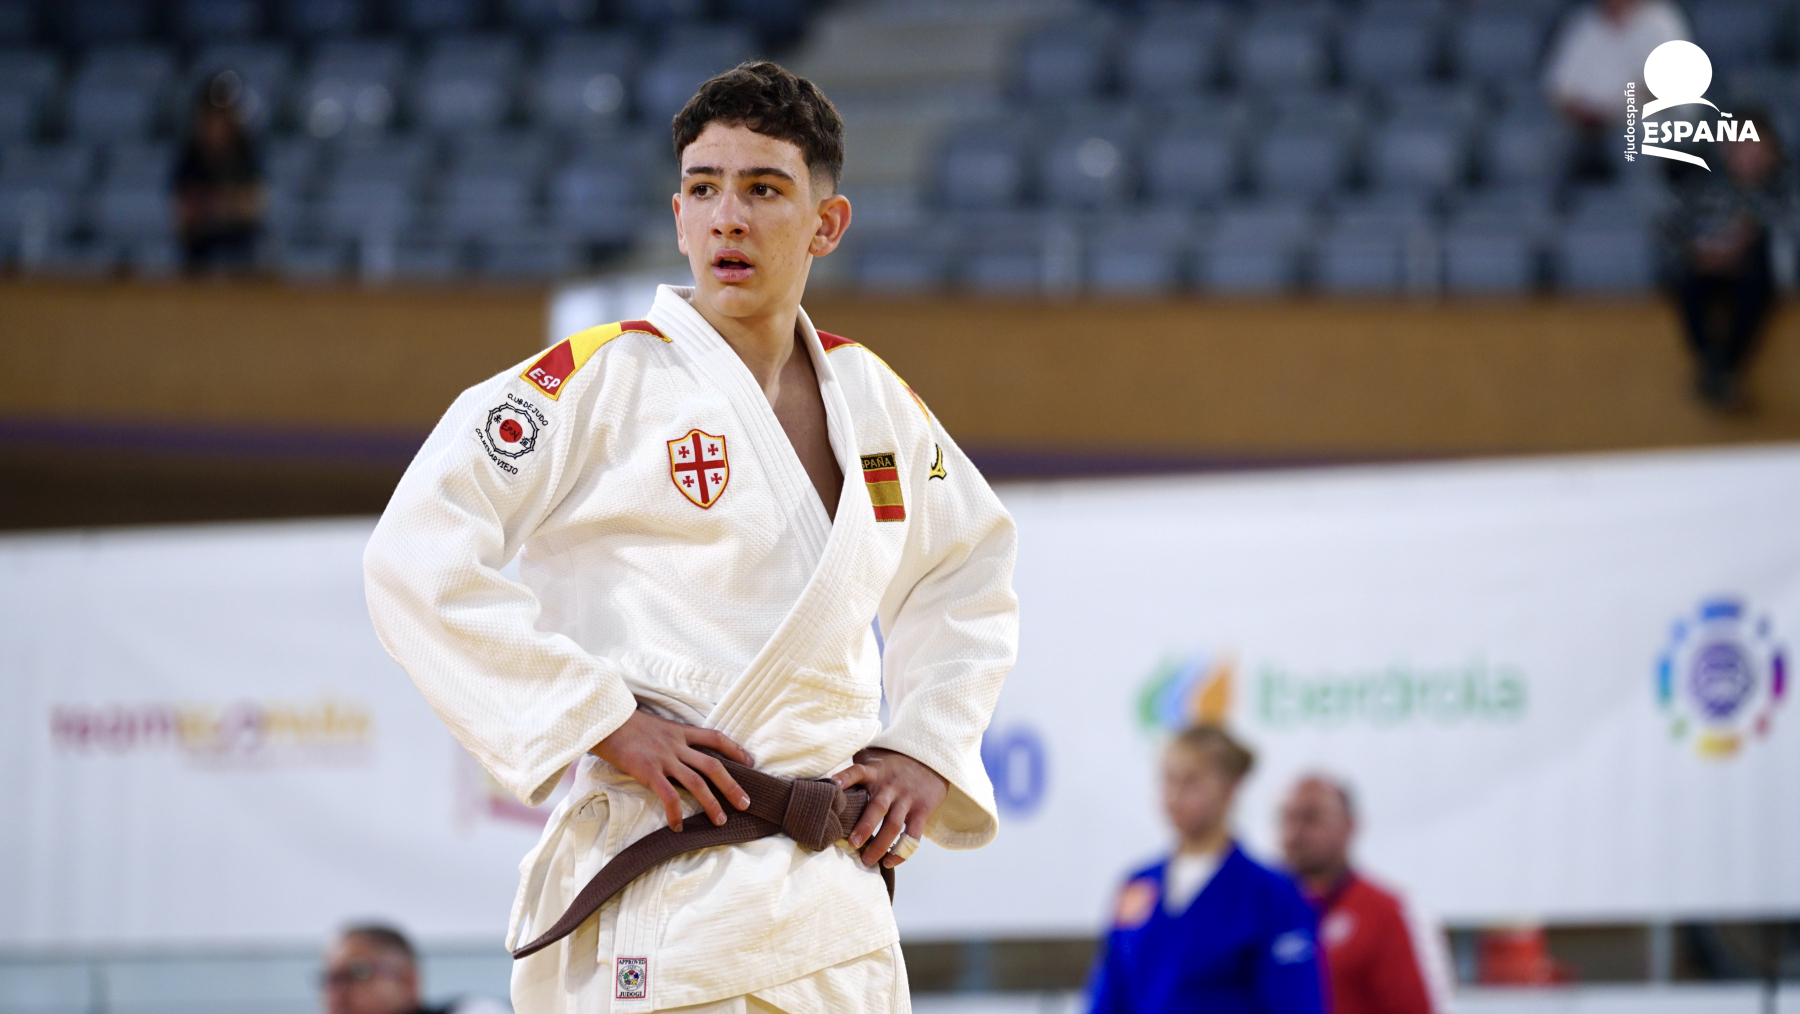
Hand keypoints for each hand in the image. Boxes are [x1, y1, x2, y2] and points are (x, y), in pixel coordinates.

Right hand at [589, 711, 753, 830]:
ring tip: (721, 821)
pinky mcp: (648, 770)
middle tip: (746, 803)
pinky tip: (678, 826)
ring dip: (712, 803)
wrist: (604, 720)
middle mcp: (676, 745)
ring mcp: (664, 758)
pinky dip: (675, 812)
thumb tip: (675, 751)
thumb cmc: (624, 724)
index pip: (715, 737)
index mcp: (680, 731)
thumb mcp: (654, 725)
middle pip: (713, 765)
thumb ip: (668, 738)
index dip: (735, 749)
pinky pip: (668, 795)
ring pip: (696, 782)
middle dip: (732, 785)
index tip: (750, 761)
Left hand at [830, 748, 947, 867]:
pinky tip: (888, 861)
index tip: (832, 786)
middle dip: (865, 827)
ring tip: (866, 860)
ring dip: (880, 845)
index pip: (857, 772)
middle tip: (852, 844)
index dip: (845, 778)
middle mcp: (891, 786)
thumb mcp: (875, 758)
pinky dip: (901, 851)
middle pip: (877, 808)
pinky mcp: (921, 811)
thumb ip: (855, 766)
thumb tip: (825, 778)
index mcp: (875, 772)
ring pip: (893, 825)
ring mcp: (907, 799)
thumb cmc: (894, 763)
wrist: (931, 759)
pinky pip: (912, 836)